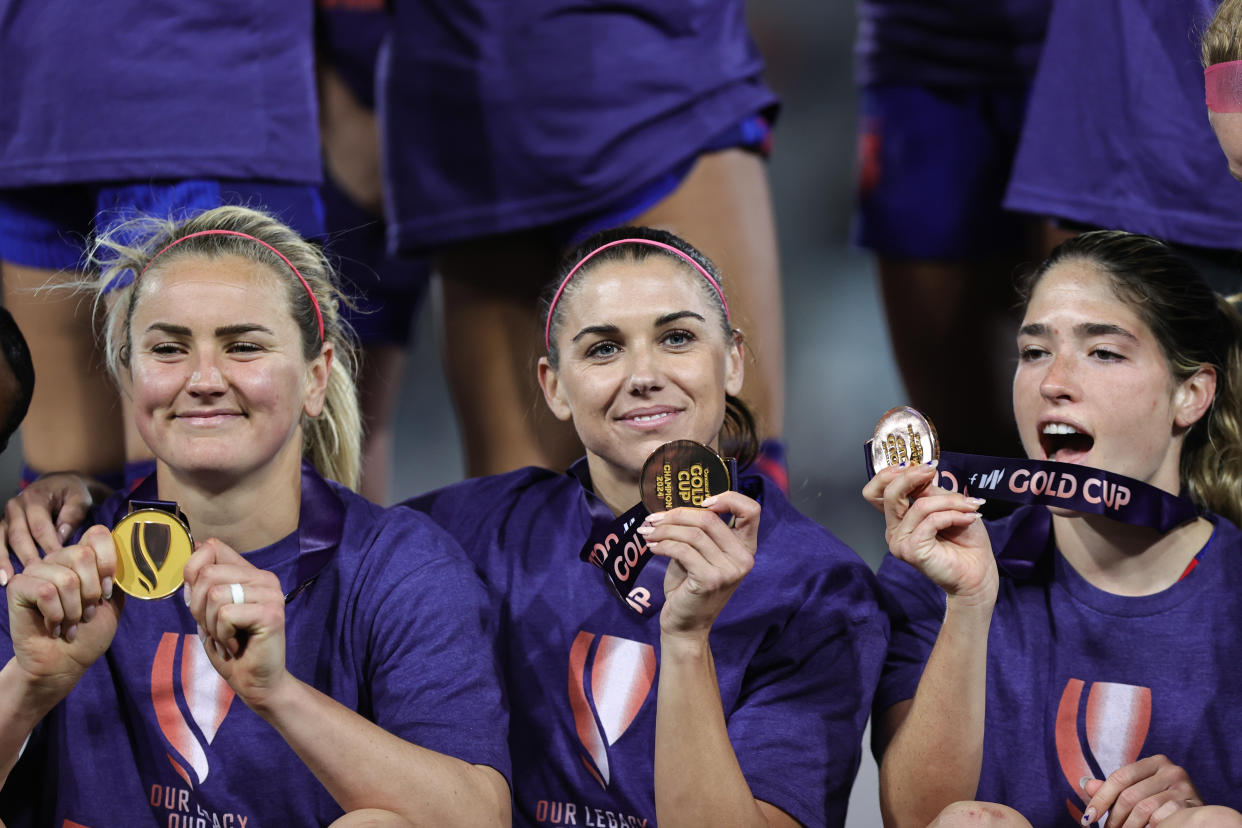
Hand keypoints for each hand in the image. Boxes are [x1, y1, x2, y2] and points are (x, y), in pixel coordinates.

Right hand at [0, 473, 102, 584]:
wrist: (60, 485)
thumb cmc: (72, 493)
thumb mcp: (80, 498)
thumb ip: (73, 514)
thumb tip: (61, 536)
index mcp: (35, 497)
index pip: (40, 527)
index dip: (48, 546)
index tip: (57, 563)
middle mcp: (16, 506)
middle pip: (19, 535)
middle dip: (27, 557)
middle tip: (36, 576)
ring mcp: (7, 517)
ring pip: (2, 540)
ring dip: (3, 561)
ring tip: (7, 580)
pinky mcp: (3, 526)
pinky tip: (3, 575)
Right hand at [6, 525, 120, 695]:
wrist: (64, 663)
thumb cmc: (88, 633)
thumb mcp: (113, 602)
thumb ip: (118, 576)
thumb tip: (129, 554)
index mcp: (82, 558)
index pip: (97, 534)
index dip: (108, 562)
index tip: (108, 591)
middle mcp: (58, 559)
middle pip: (82, 554)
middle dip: (92, 592)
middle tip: (88, 613)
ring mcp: (36, 570)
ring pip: (66, 578)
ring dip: (74, 610)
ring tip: (71, 623)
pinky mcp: (18, 586)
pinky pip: (45, 592)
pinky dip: (56, 615)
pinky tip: (54, 626)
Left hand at [183, 539, 288, 709]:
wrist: (256, 682)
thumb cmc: (232, 647)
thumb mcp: (209, 611)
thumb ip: (205, 581)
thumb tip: (198, 545)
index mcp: (252, 573)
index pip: (212, 548)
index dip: (193, 574)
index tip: (202, 604)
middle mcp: (265, 578)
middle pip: (208, 574)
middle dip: (199, 608)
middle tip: (216, 629)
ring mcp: (271, 594)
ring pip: (214, 595)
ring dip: (211, 625)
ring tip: (227, 638)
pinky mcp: (271, 613)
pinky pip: (225, 615)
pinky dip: (222, 635)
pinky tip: (237, 645)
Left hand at [638, 490, 759, 640]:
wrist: (686, 624)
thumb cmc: (690, 585)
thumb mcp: (699, 553)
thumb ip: (698, 531)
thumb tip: (672, 507)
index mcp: (746, 547)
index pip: (751, 510)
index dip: (728, 498)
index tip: (701, 501)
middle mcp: (743, 558)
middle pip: (709, 518)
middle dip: (676, 515)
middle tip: (652, 519)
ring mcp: (729, 570)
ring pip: (692, 534)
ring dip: (663, 530)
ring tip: (647, 532)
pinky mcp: (710, 579)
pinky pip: (681, 550)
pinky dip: (662, 545)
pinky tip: (651, 547)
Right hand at [866, 462, 996, 605]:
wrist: (978, 573)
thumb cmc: (966, 541)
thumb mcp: (949, 505)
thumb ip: (930, 491)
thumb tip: (923, 472)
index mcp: (899, 517)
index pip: (878, 490)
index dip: (894, 473)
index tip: (922, 466)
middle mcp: (894, 529)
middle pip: (888, 493)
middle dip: (913, 477)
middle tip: (933, 471)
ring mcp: (900, 541)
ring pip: (918, 506)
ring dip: (950, 501)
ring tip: (970, 506)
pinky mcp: (911, 550)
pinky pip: (931, 521)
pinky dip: (953, 515)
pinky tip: (968, 519)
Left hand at [1080, 756, 1202, 826]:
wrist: (1203, 819)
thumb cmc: (1165, 803)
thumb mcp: (1140, 791)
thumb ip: (1115, 788)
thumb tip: (1086, 784)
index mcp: (1156, 762)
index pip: (1120, 778)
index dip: (1101, 798)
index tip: (1089, 817)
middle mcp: (1172, 770)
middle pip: (1130, 796)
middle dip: (1114, 817)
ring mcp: (1184, 787)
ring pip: (1144, 810)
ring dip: (1129, 827)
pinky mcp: (1193, 805)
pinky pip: (1161, 820)